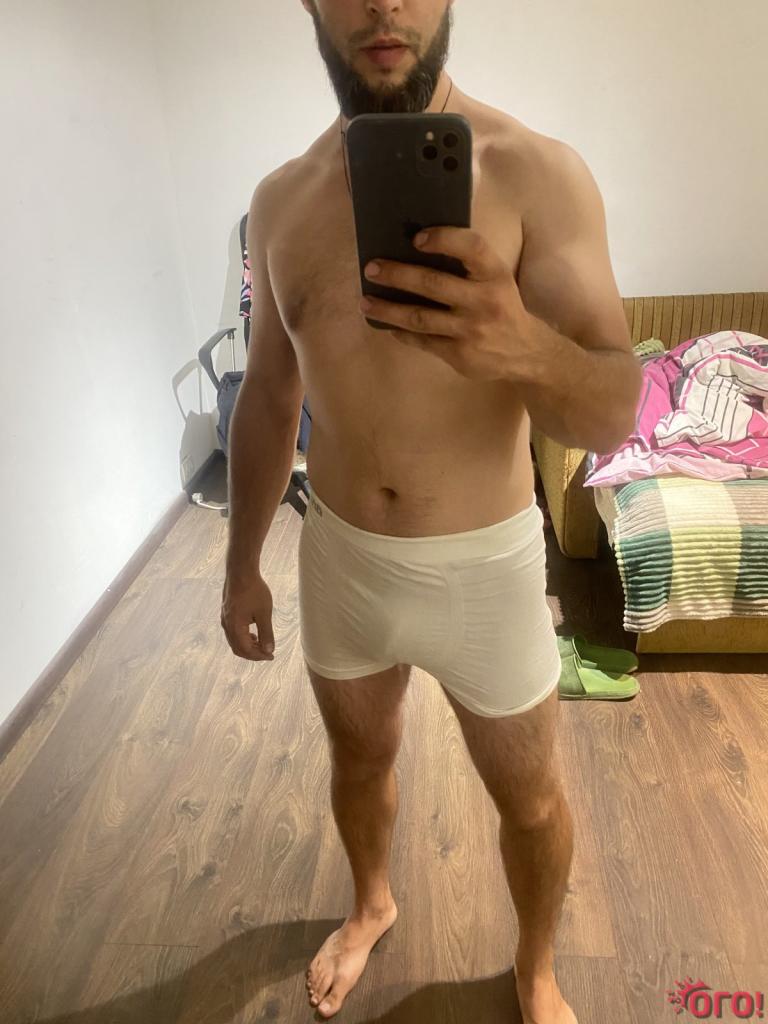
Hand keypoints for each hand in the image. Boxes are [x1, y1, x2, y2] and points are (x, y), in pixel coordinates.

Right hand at [221, 571, 274, 661]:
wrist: (241, 571)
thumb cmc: (253, 590)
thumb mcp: (264, 613)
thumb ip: (266, 633)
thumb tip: (268, 650)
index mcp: (235, 627)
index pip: (246, 650)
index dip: (258, 656)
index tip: (271, 656)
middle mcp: (227, 625)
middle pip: (237, 648)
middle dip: (252, 653)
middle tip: (267, 653)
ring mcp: (225, 619)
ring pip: (234, 641)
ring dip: (247, 646)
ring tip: (261, 644)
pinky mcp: (226, 613)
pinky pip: (232, 632)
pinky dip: (243, 637)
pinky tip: (253, 633)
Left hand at [359, 226, 534, 381]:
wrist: (526, 352)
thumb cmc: (502, 306)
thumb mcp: (496, 279)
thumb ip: (468, 265)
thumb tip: (417, 247)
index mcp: (495, 275)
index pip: (471, 248)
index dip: (444, 239)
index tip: (416, 238)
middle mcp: (484, 301)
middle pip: (434, 284)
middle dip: (398, 275)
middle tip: (371, 269)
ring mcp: (471, 331)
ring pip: (421, 318)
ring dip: (388, 309)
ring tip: (365, 302)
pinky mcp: (460, 355)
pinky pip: (423, 341)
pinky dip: (402, 332)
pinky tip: (386, 324)